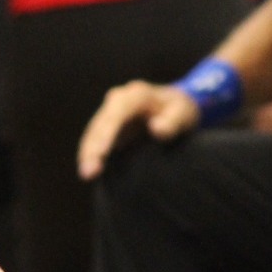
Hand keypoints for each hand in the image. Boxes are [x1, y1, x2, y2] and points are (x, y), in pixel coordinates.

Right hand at [77, 80, 199, 179]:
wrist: (175, 105)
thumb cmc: (180, 110)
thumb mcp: (183, 113)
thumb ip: (173, 121)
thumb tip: (156, 129)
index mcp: (135, 96)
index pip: (116, 115)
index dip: (106, 133)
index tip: (102, 153)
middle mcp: (117, 101)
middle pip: (99, 125)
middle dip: (91, 148)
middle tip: (88, 173)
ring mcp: (110, 114)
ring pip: (92, 133)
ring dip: (87, 154)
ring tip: (87, 176)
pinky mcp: (107, 127)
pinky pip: (94, 140)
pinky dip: (90, 155)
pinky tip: (89, 172)